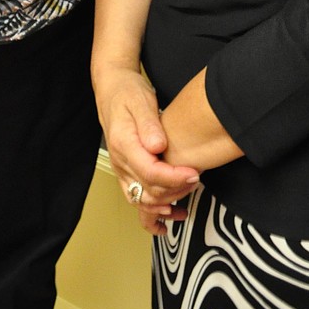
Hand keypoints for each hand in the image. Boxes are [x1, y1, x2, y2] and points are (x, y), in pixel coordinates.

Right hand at [97, 68, 199, 235]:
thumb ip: (149, 124)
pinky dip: (151, 213)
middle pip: (148, 190)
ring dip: (165, 205)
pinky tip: (166, 219)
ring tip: (186, 201)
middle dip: (175, 190)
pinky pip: (137, 199)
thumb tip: (158, 146)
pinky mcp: (126, 172)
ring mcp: (121, 169)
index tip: (193, 174)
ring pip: (142, 200)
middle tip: (197, 180)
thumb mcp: (141, 101)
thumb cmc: (127, 92)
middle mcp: (120, 161)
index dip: (174, 177)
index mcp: (124, 144)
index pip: (150, 172)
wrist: (112, 89)